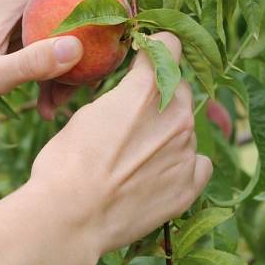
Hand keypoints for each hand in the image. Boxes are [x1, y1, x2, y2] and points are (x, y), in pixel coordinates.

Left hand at [0, 0, 116, 136]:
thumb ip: (32, 63)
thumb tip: (77, 46)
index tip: (123, 19)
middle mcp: (13, 1)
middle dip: (94, 33)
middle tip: (101, 72)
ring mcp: (11, 21)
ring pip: (63, 28)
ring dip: (73, 63)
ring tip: (62, 104)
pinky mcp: (9, 41)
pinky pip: (47, 48)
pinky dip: (54, 73)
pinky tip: (47, 106)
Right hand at [29, 32, 212, 255]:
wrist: (71, 217)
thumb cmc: (66, 163)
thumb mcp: (86, 114)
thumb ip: (120, 99)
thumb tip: (130, 101)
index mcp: (146, 89)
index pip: (170, 47)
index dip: (157, 51)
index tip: (148, 59)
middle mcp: (176, 115)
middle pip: (180, 89)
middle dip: (161, 97)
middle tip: (133, 120)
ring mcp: (186, 152)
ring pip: (185, 129)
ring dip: (166, 134)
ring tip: (134, 158)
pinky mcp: (189, 185)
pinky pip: (198, 163)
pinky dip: (183, 165)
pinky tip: (158, 175)